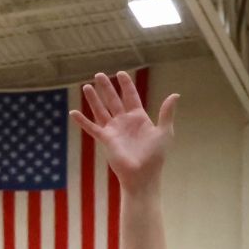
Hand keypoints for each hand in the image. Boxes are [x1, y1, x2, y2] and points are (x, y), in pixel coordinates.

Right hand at [72, 71, 178, 189]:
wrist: (143, 174)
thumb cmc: (155, 156)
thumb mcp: (164, 132)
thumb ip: (166, 113)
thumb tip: (175, 95)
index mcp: (139, 117)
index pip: (131, 96)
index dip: (126, 85)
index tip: (120, 73)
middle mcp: (124, 121)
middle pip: (113, 100)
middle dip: (106, 87)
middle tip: (99, 75)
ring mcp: (113, 130)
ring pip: (101, 110)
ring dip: (93, 99)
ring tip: (86, 86)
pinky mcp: (105, 139)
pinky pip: (91, 128)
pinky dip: (82, 121)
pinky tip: (73, 112)